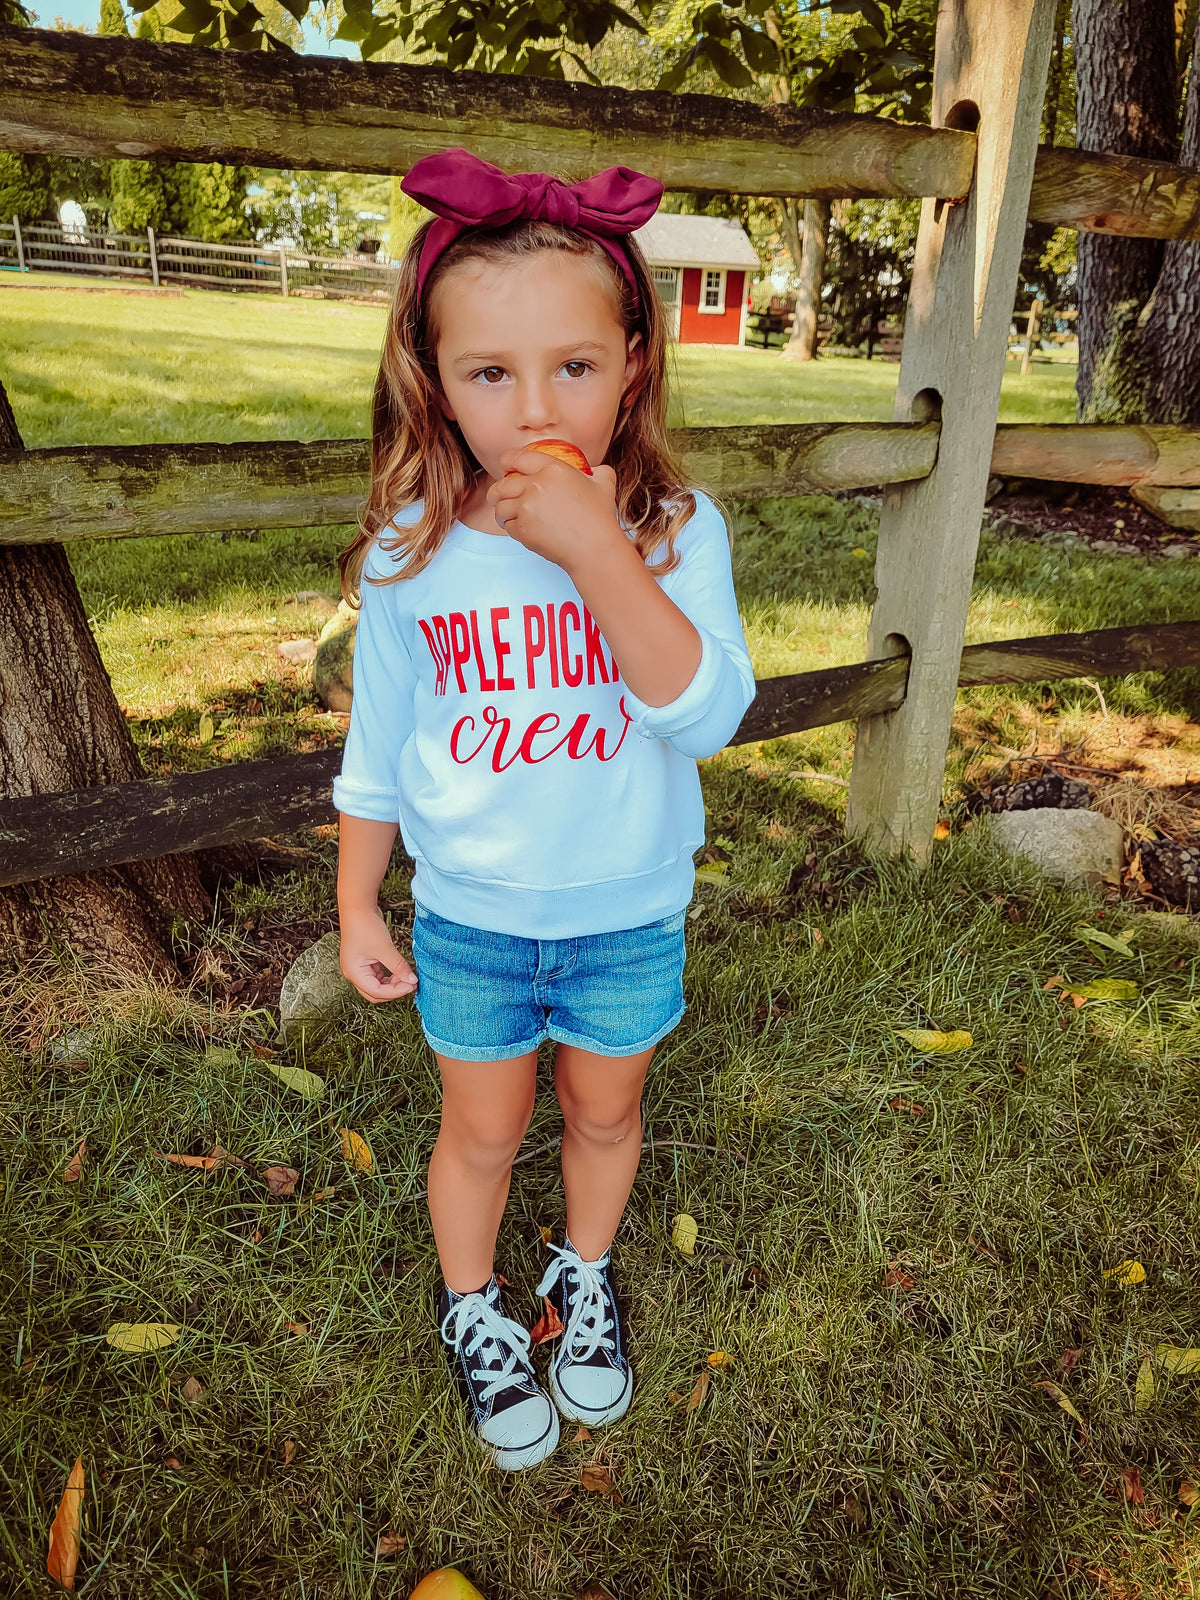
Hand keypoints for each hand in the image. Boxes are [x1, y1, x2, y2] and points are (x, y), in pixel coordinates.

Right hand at [339, 908, 416, 1002]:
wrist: (358, 907)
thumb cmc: (366, 926)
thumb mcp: (385, 948)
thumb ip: (399, 966)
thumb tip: (412, 980)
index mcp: (354, 973)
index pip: (377, 992)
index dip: (396, 992)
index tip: (412, 984)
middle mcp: (354, 973)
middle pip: (375, 993)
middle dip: (394, 991)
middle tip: (411, 983)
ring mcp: (359, 968)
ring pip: (378, 985)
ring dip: (393, 984)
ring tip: (407, 976)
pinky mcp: (366, 962)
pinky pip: (379, 976)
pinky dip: (390, 976)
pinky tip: (400, 971)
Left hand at [486, 447, 622, 572]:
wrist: (595, 548)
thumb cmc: (600, 517)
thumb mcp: (605, 483)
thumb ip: (598, 470)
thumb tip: (594, 469)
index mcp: (553, 468)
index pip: (516, 458)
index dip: (506, 462)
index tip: (505, 468)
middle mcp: (536, 485)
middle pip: (501, 485)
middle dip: (496, 492)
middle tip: (498, 497)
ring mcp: (527, 508)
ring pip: (500, 507)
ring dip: (501, 512)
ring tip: (507, 516)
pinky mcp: (523, 529)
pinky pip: (508, 526)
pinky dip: (512, 529)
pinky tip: (522, 530)